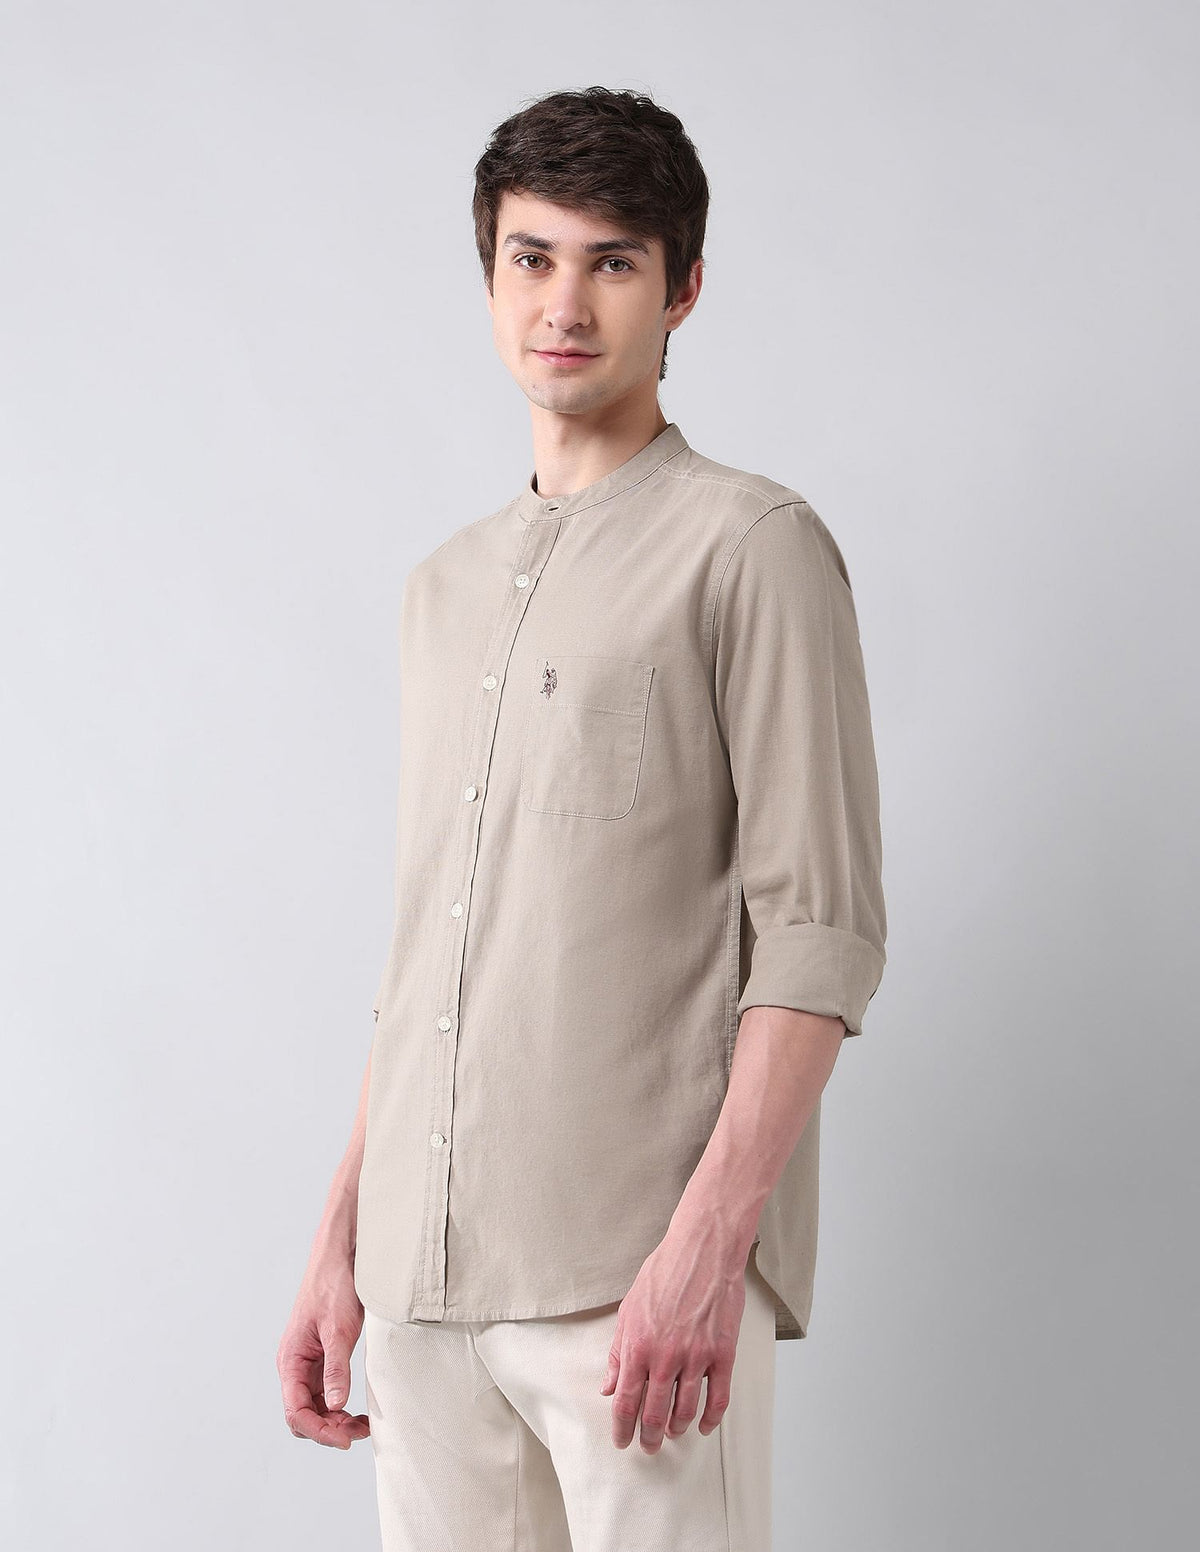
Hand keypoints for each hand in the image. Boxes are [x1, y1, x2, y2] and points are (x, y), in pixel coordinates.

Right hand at [277, 1254, 370, 1449]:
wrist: (341, 1254)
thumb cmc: (334, 1284)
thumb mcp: (339, 1327)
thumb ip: (336, 1367)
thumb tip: (337, 1405)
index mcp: (291, 1360)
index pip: (296, 1412)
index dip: (319, 1431)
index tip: (345, 1440)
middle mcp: (296, 1366)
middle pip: (304, 1415)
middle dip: (328, 1430)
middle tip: (360, 1433)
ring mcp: (310, 1362)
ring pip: (317, 1406)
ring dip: (336, 1420)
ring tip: (364, 1425)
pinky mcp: (324, 1356)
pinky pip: (328, 1391)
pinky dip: (341, 1405)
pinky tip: (358, 1409)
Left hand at [599, 1233, 747, 1453]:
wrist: (703, 1249)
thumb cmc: (664, 1272)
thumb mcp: (629, 1309)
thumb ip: (618, 1352)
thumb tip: (608, 1385)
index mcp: (638, 1346)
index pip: (626, 1402)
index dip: (621, 1428)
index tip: (621, 1440)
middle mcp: (666, 1356)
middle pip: (654, 1414)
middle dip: (648, 1437)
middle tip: (647, 1446)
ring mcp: (697, 1357)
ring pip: (685, 1411)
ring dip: (676, 1429)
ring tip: (671, 1434)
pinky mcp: (723, 1354)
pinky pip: (718, 1399)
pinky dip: (711, 1420)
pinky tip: (704, 1426)